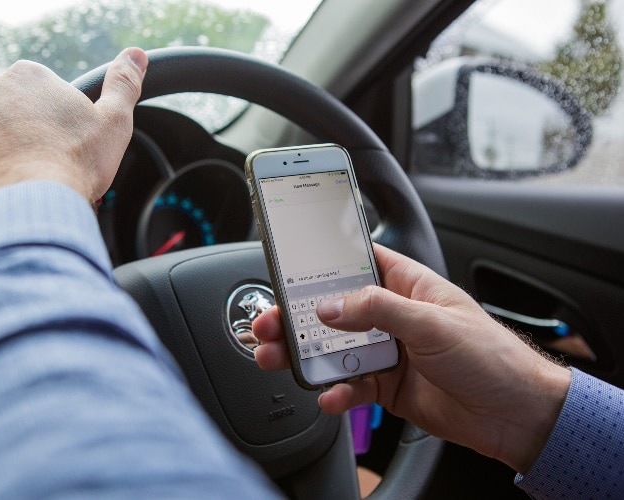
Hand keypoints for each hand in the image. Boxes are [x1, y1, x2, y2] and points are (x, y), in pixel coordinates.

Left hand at [0, 47, 147, 212]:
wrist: (29, 206)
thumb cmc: (73, 164)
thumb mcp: (113, 122)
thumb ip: (123, 84)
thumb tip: (135, 57)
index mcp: (27, 77)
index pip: (41, 95)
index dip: (57, 124)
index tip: (65, 145)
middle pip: (9, 114)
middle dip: (24, 136)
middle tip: (45, 166)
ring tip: (22, 182)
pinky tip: (0, 191)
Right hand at [253, 244, 570, 472]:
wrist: (514, 414)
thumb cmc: (490, 355)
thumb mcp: (432, 322)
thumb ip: (378, 310)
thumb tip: (331, 306)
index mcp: (408, 285)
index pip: (359, 262)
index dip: (325, 262)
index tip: (289, 265)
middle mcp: (393, 315)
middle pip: (335, 310)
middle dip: (299, 316)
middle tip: (269, 322)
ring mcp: (388, 351)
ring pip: (336, 348)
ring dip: (306, 354)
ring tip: (277, 358)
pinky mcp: (387, 385)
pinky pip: (352, 385)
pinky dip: (337, 391)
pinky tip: (329, 395)